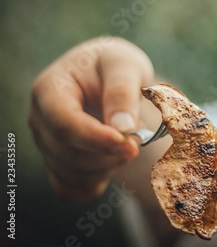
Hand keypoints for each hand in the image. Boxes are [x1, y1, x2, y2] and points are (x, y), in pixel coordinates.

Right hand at [28, 37, 153, 200]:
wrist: (110, 75)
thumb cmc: (115, 64)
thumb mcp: (124, 65)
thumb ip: (122, 92)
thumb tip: (122, 127)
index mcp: (49, 89)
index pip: (64, 124)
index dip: (96, 139)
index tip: (129, 145)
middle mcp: (40, 119)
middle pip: (69, 154)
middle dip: (111, 154)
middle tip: (140, 136)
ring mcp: (47, 143)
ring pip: (73, 173)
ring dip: (110, 166)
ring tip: (129, 140)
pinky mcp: (58, 161)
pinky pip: (72, 188)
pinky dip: (97, 181)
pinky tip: (115, 161)